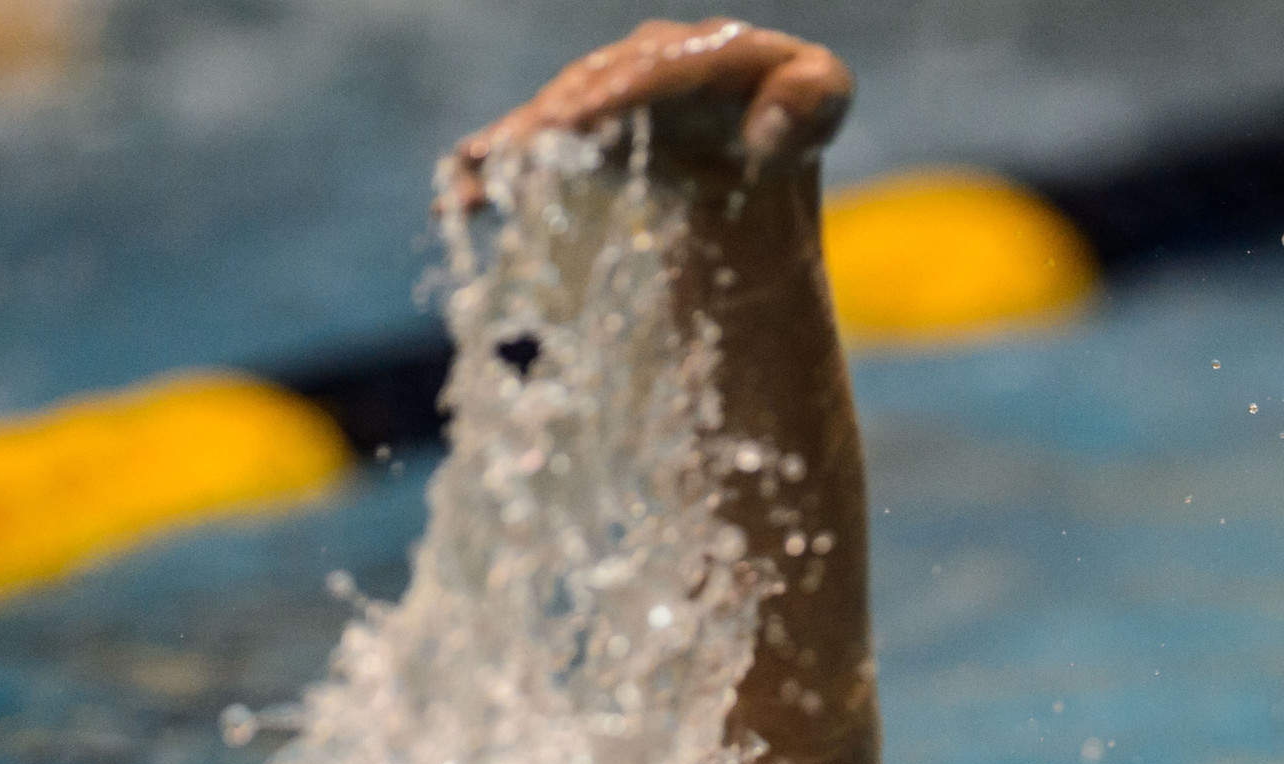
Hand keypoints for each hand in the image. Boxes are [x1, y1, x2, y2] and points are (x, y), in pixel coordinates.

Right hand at [449, 18, 850, 207]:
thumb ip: (813, 99)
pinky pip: (537, 149)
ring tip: (482, 174)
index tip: (579, 120)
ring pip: (558, 115)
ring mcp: (610, 95)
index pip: (657, 67)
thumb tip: (765, 127)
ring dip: (517, 145)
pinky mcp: (584, 133)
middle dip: (554, 117)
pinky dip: (497, 172)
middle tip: (517, 150)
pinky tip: (460, 197)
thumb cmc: (796, 121)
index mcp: (705, 46)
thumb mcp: (824, 102)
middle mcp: (646, 59)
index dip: (615, 92)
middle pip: (593, 86)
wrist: (758, 161)